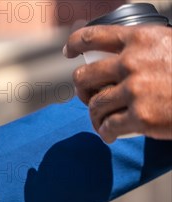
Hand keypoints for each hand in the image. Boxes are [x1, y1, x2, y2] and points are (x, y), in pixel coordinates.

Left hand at [64, 25, 171, 142]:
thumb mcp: (169, 46)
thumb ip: (144, 48)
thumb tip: (116, 55)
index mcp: (140, 39)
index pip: (93, 37)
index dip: (75, 44)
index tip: (69, 52)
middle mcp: (132, 63)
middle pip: (84, 77)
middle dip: (83, 90)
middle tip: (89, 98)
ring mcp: (135, 91)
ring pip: (94, 105)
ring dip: (95, 116)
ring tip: (103, 121)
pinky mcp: (140, 118)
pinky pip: (107, 127)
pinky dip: (105, 133)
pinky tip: (110, 135)